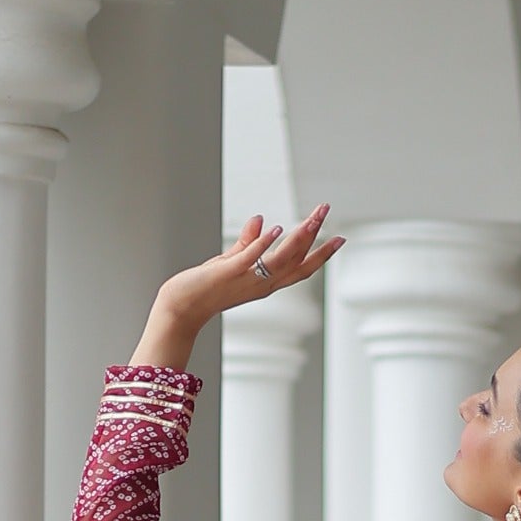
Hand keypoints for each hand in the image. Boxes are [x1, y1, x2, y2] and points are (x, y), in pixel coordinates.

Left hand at [131, 206, 343, 368]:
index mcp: (265, 283)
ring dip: (298, 237)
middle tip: (326, 212)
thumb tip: (260, 219)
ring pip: (281, 259)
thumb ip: (247, 242)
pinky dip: (264, 244)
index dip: (321, 254)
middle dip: (316, 237)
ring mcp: (247, 280)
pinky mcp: (229, 274)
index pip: (300, 268)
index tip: (339, 238)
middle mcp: (262, 285)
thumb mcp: (231, 262)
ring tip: (313, 217)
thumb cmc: (204, 287)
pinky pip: (251, 259)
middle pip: (297, 261)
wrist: (181, 308)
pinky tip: (276, 228)